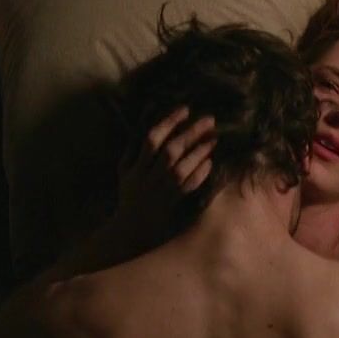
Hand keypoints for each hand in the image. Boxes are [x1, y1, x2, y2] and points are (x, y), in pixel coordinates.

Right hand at [114, 106, 214, 237]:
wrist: (131, 228)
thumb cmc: (129, 194)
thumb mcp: (125, 169)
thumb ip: (134, 146)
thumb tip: (146, 119)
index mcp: (136, 167)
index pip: (152, 140)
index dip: (169, 123)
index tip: (185, 109)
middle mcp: (149, 178)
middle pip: (171, 151)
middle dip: (191, 133)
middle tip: (209, 119)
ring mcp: (162, 191)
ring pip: (182, 169)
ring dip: (199, 152)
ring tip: (213, 138)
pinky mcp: (174, 203)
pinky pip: (189, 187)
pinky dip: (200, 174)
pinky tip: (210, 162)